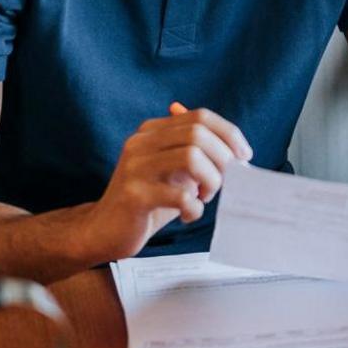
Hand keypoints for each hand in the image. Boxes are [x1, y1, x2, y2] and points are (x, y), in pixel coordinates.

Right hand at [84, 107, 252, 261]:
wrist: (103, 231)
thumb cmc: (147, 202)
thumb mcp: (173, 171)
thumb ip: (197, 154)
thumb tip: (236, 147)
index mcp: (152, 131)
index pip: (200, 116)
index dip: (229, 134)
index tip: (244, 157)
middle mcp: (141, 142)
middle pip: (198, 133)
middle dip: (224, 159)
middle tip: (226, 183)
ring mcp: (135, 167)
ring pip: (191, 157)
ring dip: (211, 180)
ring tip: (205, 197)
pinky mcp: (134, 196)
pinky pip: (179, 195)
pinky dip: (194, 208)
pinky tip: (187, 215)